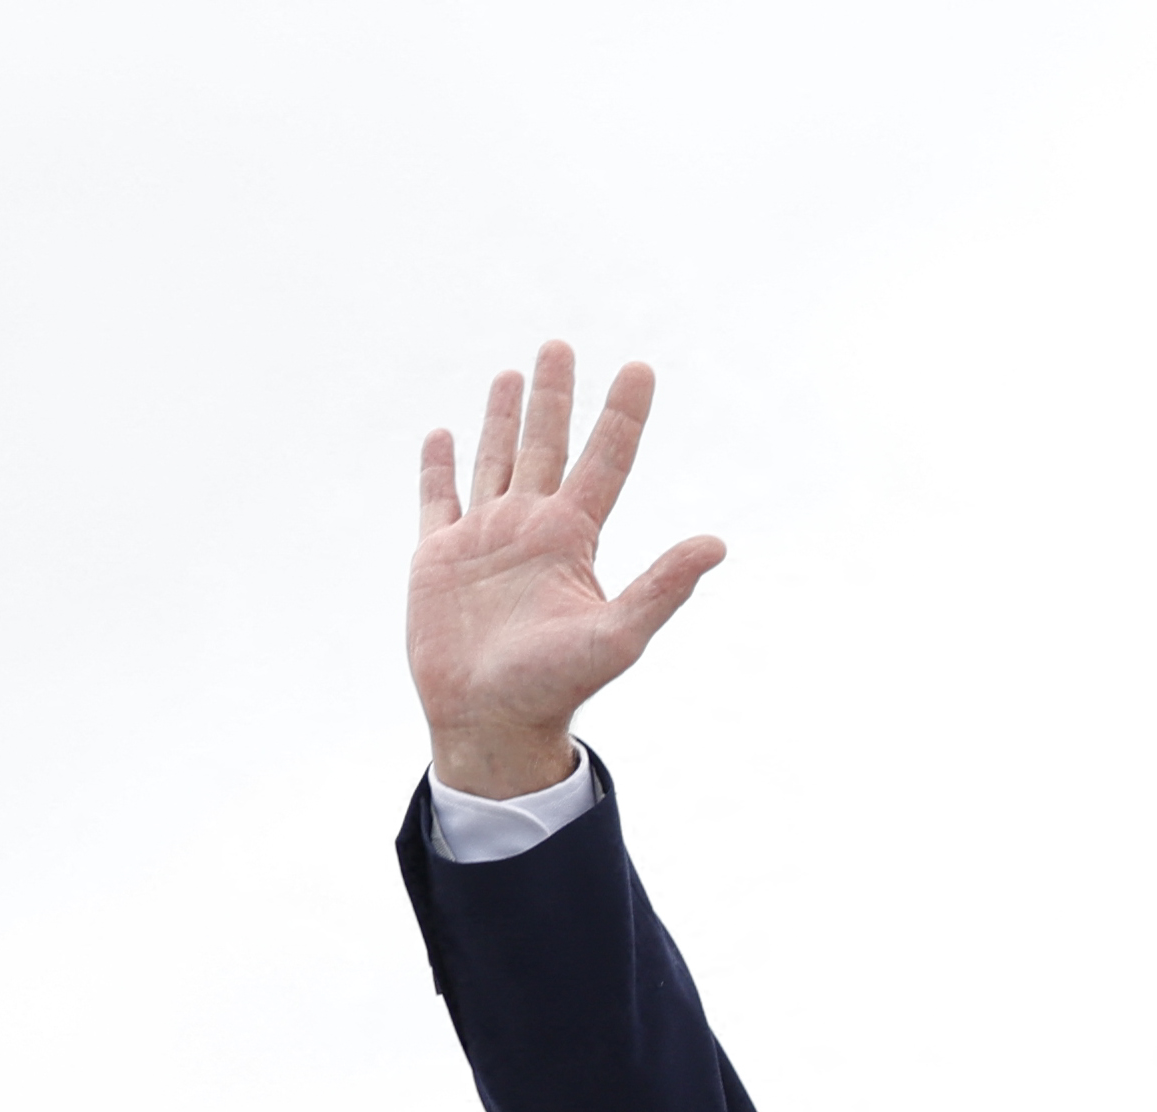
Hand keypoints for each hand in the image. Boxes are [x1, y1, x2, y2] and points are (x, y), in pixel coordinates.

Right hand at [407, 343, 723, 797]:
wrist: (492, 721)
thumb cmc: (558, 685)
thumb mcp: (619, 634)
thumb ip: (664, 587)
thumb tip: (718, 544)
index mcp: (573, 539)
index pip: (606, 460)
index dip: (622, 414)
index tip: (639, 367)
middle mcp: (531, 528)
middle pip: (546, 444)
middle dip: (554, 397)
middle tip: (560, 345)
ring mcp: (484, 539)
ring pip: (495, 460)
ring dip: (501, 417)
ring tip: (512, 373)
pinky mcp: (437, 556)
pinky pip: (437, 498)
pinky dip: (438, 466)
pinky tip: (443, 435)